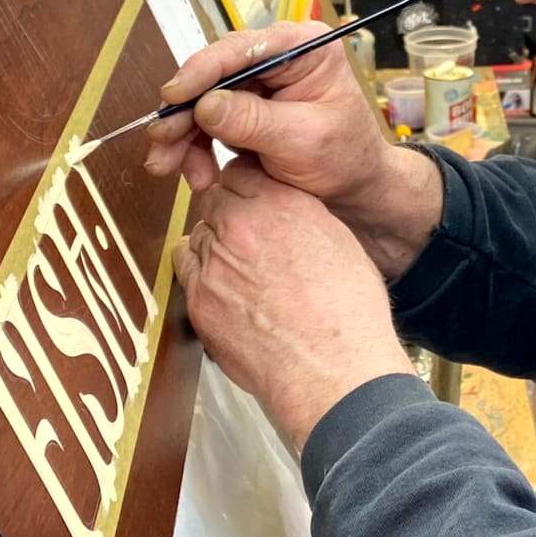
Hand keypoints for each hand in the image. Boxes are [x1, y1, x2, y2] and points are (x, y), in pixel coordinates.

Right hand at [144, 20, 388, 200]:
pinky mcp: (244, 108)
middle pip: (215, 73)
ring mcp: (259, 83)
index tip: (174, 96)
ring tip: (168, 166)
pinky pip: (206, 122)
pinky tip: (194, 172)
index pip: (243, 48)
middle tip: (161, 141)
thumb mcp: (303, 140)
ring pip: (203, 100)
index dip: (203, 71)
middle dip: (184, 111)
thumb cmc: (345, 157)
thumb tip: (205, 106)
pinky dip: (193, 146)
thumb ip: (254, 121)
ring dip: (182, 135)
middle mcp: (278, 57)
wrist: (354, 189)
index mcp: (305, 48)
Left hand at [173, 158, 415, 446]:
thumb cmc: (348, 311)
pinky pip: (187, 271)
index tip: (252, 198)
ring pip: (198, 234)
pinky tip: (226, 292)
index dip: (246, 186)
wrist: (332, 366)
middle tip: (248, 237)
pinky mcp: (198, 299)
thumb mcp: (338, 240)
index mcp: (282, 203)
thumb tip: (283, 211)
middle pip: (214, 200)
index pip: (241, 170)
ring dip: (213, 244)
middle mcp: (243, 224)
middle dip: (228, 214)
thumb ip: (300, 215)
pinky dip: (201, 276)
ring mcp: (214, 262)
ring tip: (239, 269)